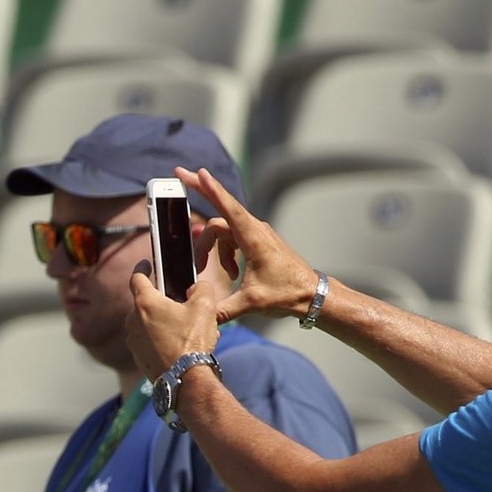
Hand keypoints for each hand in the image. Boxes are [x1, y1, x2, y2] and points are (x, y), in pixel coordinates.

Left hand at [127, 254, 227, 382]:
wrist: (185, 379)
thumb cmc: (192, 341)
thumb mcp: (205, 306)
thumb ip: (201, 288)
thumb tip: (196, 287)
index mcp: (145, 303)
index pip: (137, 278)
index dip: (143, 268)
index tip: (146, 264)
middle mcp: (133, 321)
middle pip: (147, 304)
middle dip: (164, 303)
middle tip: (183, 306)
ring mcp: (134, 341)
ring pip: (151, 325)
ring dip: (168, 324)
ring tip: (190, 331)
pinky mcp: (139, 358)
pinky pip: (151, 342)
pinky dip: (165, 340)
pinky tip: (184, 347)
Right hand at [180, 166, 323, 324]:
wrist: (311, 295)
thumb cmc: (287, 294)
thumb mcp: (251, 304)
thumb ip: (222, 310)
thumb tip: (202, 317)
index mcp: (253, 238)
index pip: (227, 208)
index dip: (210, 189)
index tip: (196, 173)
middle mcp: (255, 230)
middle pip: (219, 217)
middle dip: (199, 217)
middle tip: (180, 184)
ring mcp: (257, 234)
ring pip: (223, 231)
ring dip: (215, 252)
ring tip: (227, 276)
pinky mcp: (258, 241)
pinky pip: (232, 240)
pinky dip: (226, 255)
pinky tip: (234, 275)